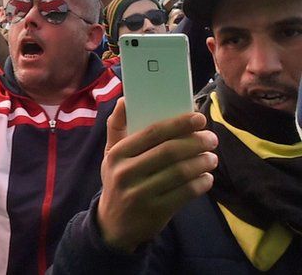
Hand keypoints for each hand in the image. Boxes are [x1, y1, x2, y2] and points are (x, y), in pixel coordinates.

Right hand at [96, 99, 217, 252]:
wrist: (114, 223)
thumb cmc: (118, 179)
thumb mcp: (111, 154)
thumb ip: (117, 126)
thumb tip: (125, 99)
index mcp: (117, 153)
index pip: (152, 133)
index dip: (179, 124)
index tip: (199, 118)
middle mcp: (126, 172)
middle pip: (170, 151)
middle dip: (196, 142)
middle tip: (211, 138)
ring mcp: (140, 193)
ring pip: (180, 172)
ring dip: (202, 163)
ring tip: (212, 158)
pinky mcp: (155, 211)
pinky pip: (185, 193)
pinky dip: (201, 183)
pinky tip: (207, 177)